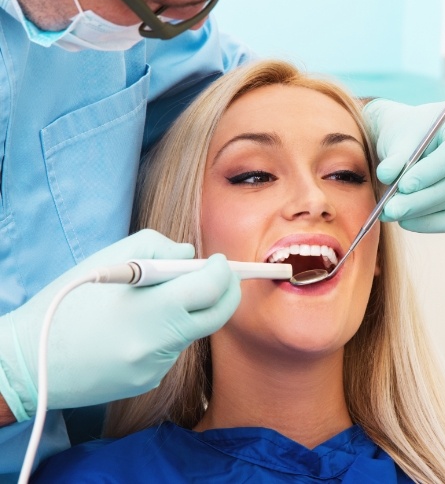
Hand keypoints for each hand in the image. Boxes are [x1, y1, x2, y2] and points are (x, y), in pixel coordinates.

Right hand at [0, 230, 240, 420]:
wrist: (32, 360)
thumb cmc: (68, 302)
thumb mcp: (109, 260)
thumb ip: (158, 248)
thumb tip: (191, 256)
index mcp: (151, 308)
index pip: (210, 288)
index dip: (222, 271)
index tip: (220, 261)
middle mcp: (160, 343)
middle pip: (217, 315)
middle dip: (227, 291)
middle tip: (221, 276)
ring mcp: (156, 367)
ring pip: (192, 331)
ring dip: (189, 310)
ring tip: (155, 300)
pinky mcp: (148, 381)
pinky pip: (171, 350)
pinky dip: (167, 333)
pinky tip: (136, 329)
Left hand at [363, 97, 444, 231]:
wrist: (412, 138)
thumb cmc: (405, 132)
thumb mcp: (396, 136)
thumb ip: (394, 156)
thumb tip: (386, 175)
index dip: (431, 172)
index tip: (403, 186)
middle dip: (421, 200)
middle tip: (390, 209)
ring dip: (421, 213)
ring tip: (391, 213)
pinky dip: (431, 223)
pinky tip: (407, 221)